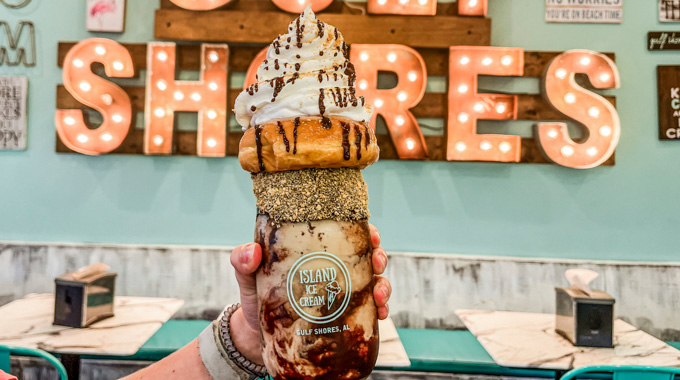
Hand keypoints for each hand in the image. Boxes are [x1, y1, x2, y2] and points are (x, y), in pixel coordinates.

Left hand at [229, 224, 390, 363]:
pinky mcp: (344, 316)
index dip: (364, 230)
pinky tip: (380, 314)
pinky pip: (369, 310)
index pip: (345, 233)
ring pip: (373, 281)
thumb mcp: (247, 277)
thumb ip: (243, 262)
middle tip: (377, 263)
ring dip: (383, 285)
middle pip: (366, 255)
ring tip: (379, 295)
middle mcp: (333, 268)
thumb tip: (251, 253)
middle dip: (379, 256)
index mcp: (315, 251)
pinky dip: (380, 310)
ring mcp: (341, 293)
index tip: (372, 234)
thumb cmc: (255, 299)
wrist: (256, 338)